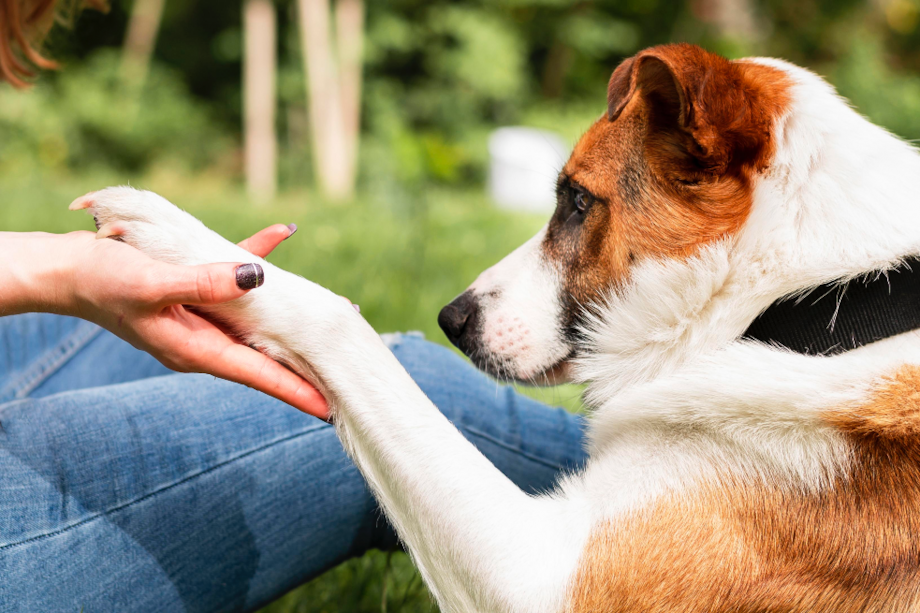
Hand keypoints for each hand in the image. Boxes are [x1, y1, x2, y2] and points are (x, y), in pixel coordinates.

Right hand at [55, 224, 329, 419]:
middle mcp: (204, 339)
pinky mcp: (195, 290)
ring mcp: (201, 317)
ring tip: (333, 308)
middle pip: (265, 354)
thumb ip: (204, 282)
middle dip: (304, 358)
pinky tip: (280, 234)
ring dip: (292, 312)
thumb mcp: (151, 283)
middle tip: (347, 361)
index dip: (296, 390)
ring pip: (258, 317)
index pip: (258, 376)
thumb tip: (257, 277)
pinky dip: (257, 258)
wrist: (64, 269)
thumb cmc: (100, 281)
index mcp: (196, 349)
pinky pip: (234, 275)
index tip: (330, 407)